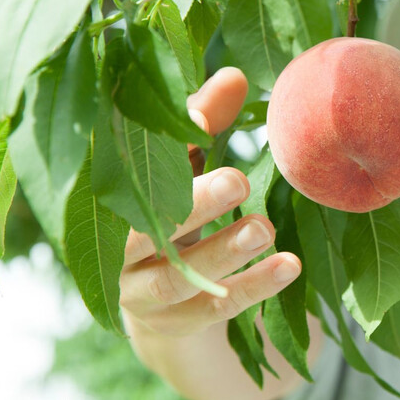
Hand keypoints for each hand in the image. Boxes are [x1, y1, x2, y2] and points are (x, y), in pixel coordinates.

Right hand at [119, 68, 301, 336]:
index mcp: (110, 202)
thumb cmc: (172, 207)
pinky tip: (289, 266)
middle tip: (236, 181)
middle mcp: (115, 250)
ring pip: (175, 278)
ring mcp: (140, 294)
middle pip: (142, 230)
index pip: (126, 172)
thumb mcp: (181, 165)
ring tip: (265, 228)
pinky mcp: (175, 324)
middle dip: (191, 205)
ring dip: (222, 251)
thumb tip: (236, 75)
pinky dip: (253, 286)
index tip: (203, 123)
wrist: (157, 299)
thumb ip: (201, 123)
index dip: (162, 149)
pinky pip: (213, 308)